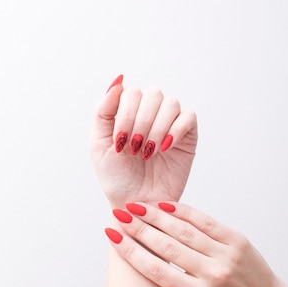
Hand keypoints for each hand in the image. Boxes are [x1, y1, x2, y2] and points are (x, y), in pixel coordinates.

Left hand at [90, 77, 196, 207]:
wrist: (137, 204)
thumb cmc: (117, 178)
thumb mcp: (99, 145)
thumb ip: (103, 112)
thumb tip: (118, 81)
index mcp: (128, 112)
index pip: (130, 92)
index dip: (125, 115)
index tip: (120, 143)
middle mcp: (150, 113)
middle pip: (152, 93)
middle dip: (141, 122)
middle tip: (135, 149)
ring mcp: (170, 123)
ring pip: (170, 103)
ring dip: (157, 128)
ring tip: (149, 152)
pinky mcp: (188, 136)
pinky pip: (188, 117)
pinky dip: (175, 131)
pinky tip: (164, 149)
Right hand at [104, 202, 287, 286]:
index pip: (158, 270)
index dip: (132, 252)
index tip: (113, 236)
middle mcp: (212, 272)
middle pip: (167, 246)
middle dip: (139, 229)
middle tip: (118, 215)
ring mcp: (225, 253)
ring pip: (184, 230)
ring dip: (156, 216)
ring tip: (135, 206)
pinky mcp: (236, 239)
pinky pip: (205, 221)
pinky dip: (183, 211)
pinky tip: (163, 205)